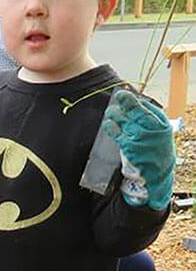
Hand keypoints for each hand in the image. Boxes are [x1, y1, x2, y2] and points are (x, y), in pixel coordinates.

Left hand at [102, 90, 174, 210]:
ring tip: (111, 110)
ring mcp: (140, 137)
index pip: (148, 107)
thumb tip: (137, 105)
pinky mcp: (129, 146)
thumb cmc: (156, 153)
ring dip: (115, 112)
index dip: (137, 100)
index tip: (129, 95)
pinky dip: (110, 126)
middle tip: (119, 96)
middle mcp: (152, 129)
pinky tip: (107, 123)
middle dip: (126, 101)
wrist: (157, 176)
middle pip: (136, 110)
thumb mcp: (161, 136)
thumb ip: (151, 122)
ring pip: (124, 119)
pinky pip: (116, 132)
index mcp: (163, 125)